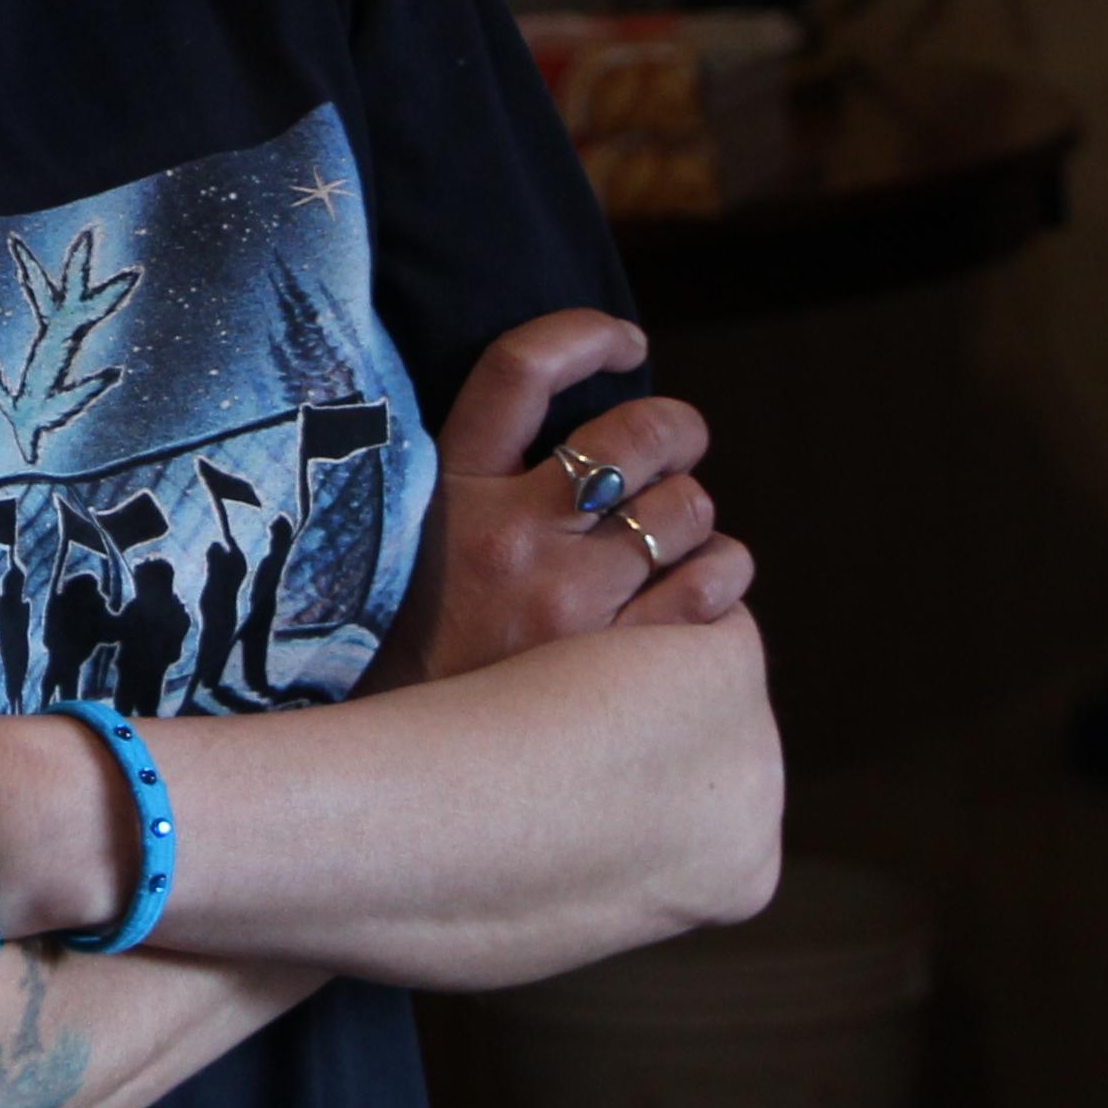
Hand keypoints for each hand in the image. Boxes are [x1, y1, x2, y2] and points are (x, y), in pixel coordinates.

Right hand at [368, 310, 750, 688]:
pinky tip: (699, 593)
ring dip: (697, 519)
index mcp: (450, 494)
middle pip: (637, 436)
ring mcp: (567, 603)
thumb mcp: (407, 549)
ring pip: (688, 513)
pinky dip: (721, 582)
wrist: (386, 772)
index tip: (628, 344)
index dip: (587, 336)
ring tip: (680, 541)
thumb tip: (577, 447)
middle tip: (675, 453)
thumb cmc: (407, 654)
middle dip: (677, 433)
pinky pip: (712, 593)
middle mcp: (511, 537)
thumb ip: (474, 491)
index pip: (521, 369)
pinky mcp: (615, 668)